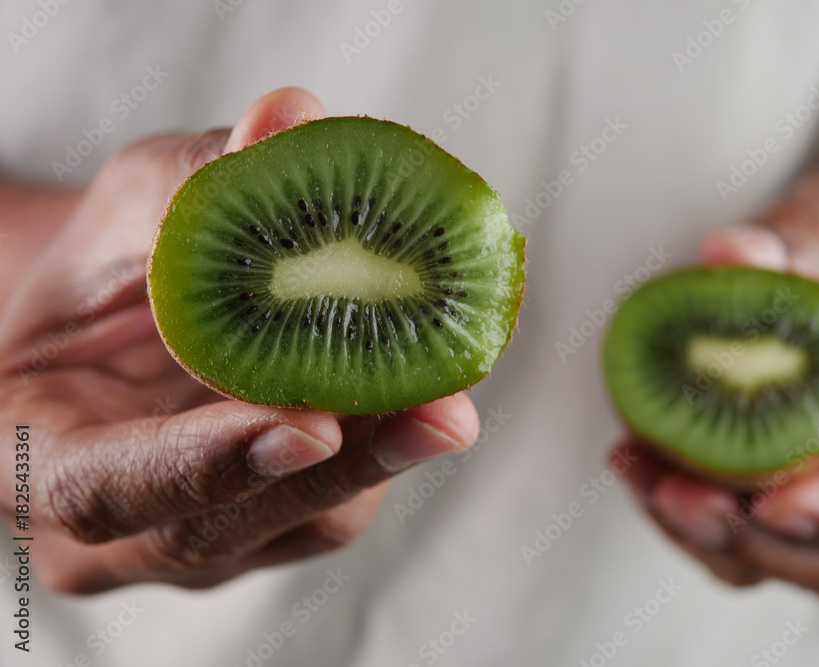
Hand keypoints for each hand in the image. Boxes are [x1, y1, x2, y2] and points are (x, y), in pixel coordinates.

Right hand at [0, 88, 478, 593]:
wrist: (125, 327)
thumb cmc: (110, 266)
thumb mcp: (131, 205)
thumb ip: (200, 178)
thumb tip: (289, 116)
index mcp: (33, 457)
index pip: (106, 487)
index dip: (206, 464)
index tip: (311, 427)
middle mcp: (115, 527)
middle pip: (224, 529)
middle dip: (338, 470)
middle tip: (440, 418)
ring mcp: (197, 541)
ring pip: (301, 524)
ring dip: (382, 458)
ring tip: (448, 395)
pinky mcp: (275, 529)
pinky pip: (339, 503)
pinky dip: (388, 446)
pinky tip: (430, 392)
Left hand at [616, 154, 818, 594]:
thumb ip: (793, 244)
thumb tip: (728, 255)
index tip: (776, 502)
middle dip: (751, 540)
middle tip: (679, 494)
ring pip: (773, 556)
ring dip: (701, 532)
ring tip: (643, 474)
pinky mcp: (778, 482)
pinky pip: (732, 523)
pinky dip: (680, 506)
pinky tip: (638, 460)